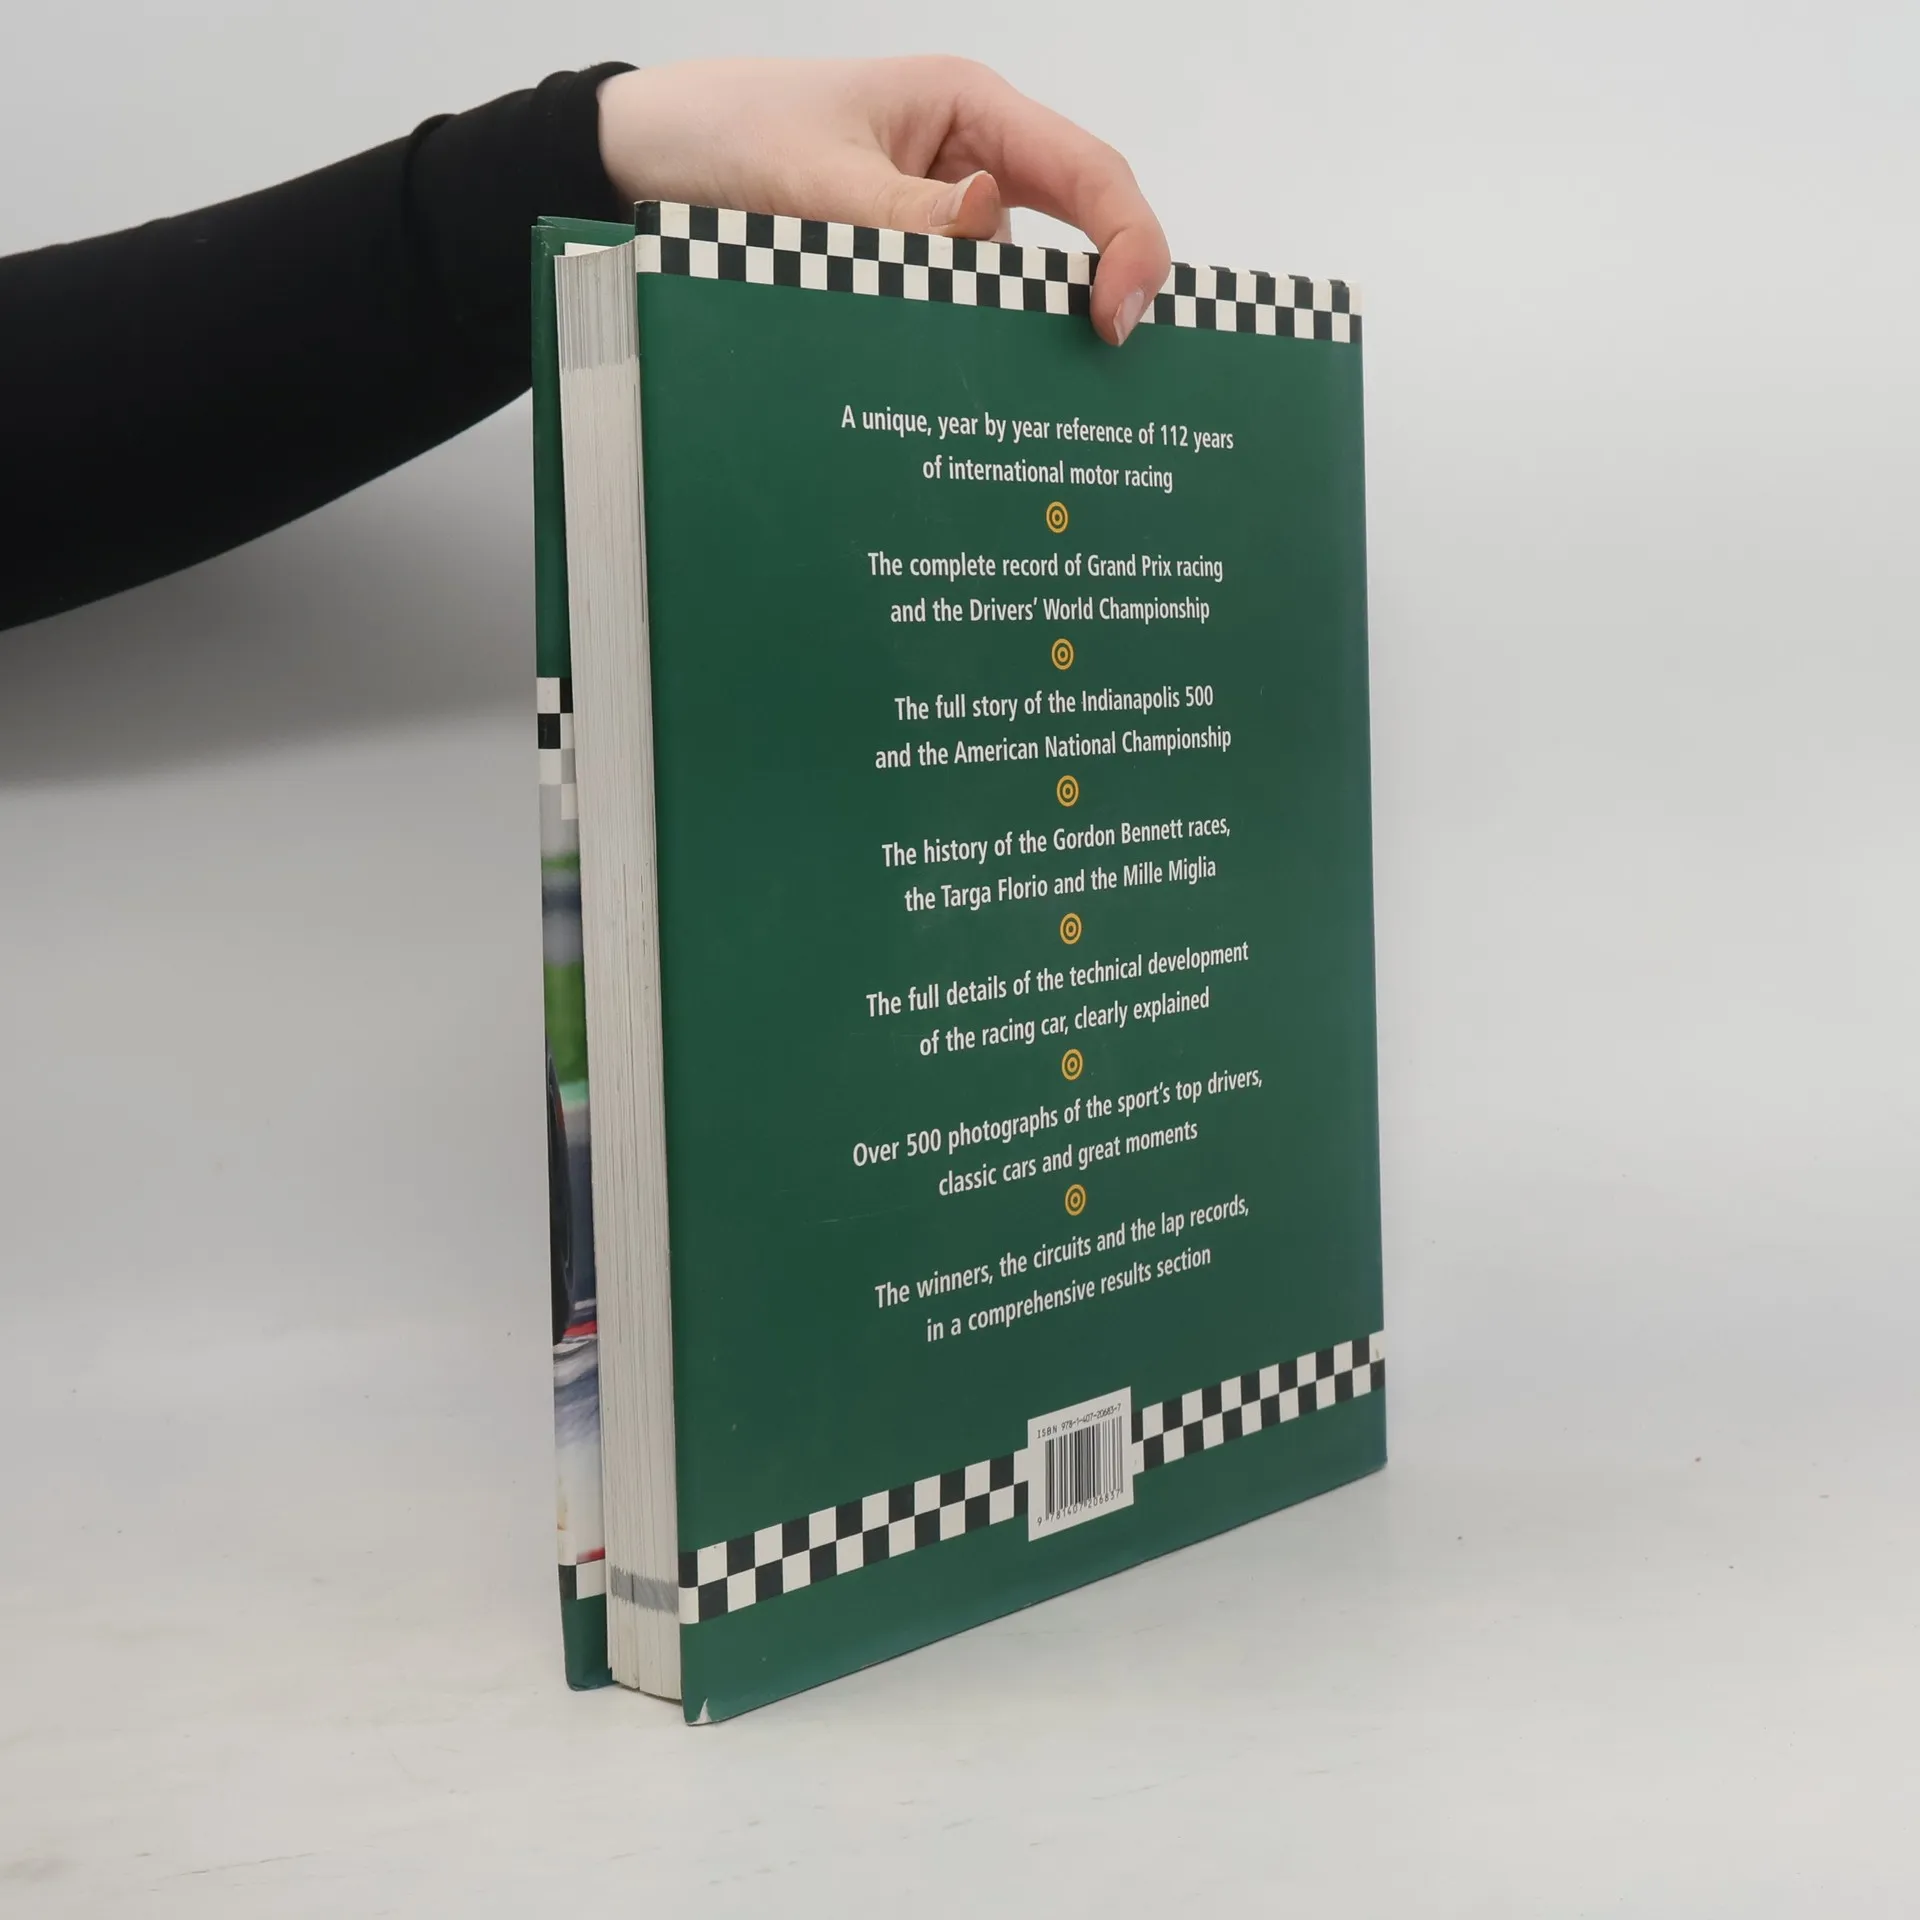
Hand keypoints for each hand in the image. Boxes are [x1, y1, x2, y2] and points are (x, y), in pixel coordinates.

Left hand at [596, 58, 1169, 346]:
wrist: (649, 156)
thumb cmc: (730, 134)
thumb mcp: (817, 177)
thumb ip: (904, 213)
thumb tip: (988, 222)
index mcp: (968, 107)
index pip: (1086, 171)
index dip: (1126, 242)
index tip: (1120, 322)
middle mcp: (970, 156)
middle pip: (1067, 231)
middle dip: (1080, 299)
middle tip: (1091, 376)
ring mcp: (941, 212)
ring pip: (1006, 283)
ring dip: (1005, 332)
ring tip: (1000, 390)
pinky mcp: (909, 257)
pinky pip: (955, 304)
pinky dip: (958, 342)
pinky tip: (951, 382)